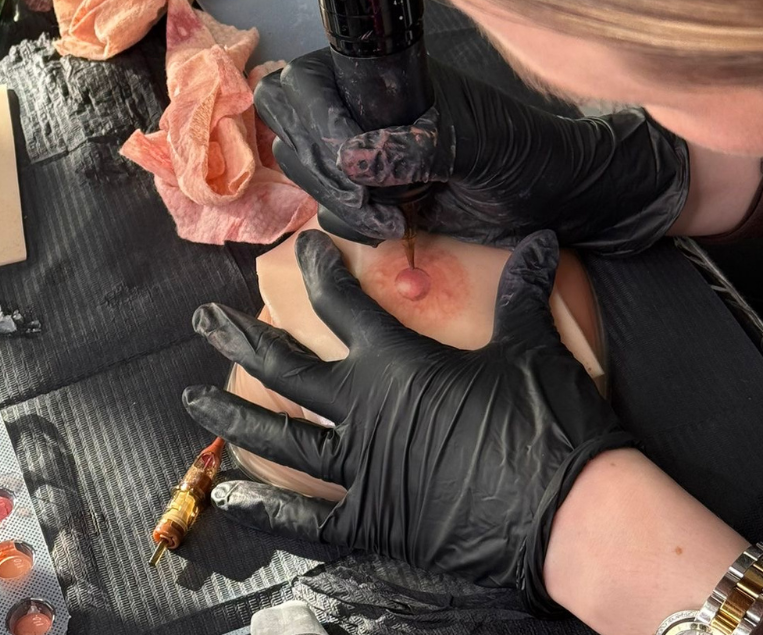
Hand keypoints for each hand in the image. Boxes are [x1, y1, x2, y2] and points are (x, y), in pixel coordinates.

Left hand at [183, 230, 632, 614]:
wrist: (571, 515)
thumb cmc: (548, 422)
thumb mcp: (532, 346)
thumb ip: (522, 291)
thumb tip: (537, 238)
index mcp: (398, 363)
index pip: (343, 304)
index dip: (320, 271)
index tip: (304, 249)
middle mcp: (365, 412)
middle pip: (288, 369)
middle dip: (241, 339)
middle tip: (204, 319)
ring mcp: (362, 472)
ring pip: (281, 440)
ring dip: (234, 416)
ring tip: (192, 398)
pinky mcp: (373, 525)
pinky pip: (307, 521)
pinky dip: (265, 510)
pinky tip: (228, 495)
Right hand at [254, 49, 688, 253]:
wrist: (564, 199)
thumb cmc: (531, 152)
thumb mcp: (479, 143)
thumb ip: (420, 147)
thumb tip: (353, 159)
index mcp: (386, 77)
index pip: (307, 83)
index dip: (314, 119)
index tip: (348, 159)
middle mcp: (367, 110)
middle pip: (295, 130)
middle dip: (323, 172)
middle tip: (373, 206)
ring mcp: (368, 153)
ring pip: (310, 173)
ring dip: (340, 205)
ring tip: (393, 222)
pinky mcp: (376, 195)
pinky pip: (336, 210)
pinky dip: (354, 227)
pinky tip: (395, 232)